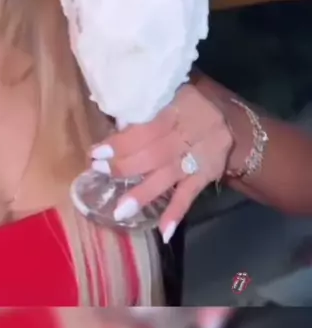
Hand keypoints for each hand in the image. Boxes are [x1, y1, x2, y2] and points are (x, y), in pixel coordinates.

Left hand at [90, 84, 233, 241]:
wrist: (230, 119)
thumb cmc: (189, 105)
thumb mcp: (170, 96)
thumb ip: (146, 111)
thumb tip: (115, 128)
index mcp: (179, 109)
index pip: (147, 129)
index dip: (121, 142)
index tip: (97, 152)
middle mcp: (191, 133)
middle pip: (155, 153)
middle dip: (125, 165)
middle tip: (100, 172)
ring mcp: (201, 157)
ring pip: (169, 176)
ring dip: (143, 194)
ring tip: (120, 210)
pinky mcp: (208, 175)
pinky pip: (191, 195)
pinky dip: (176, 213)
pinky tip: (164, 232)